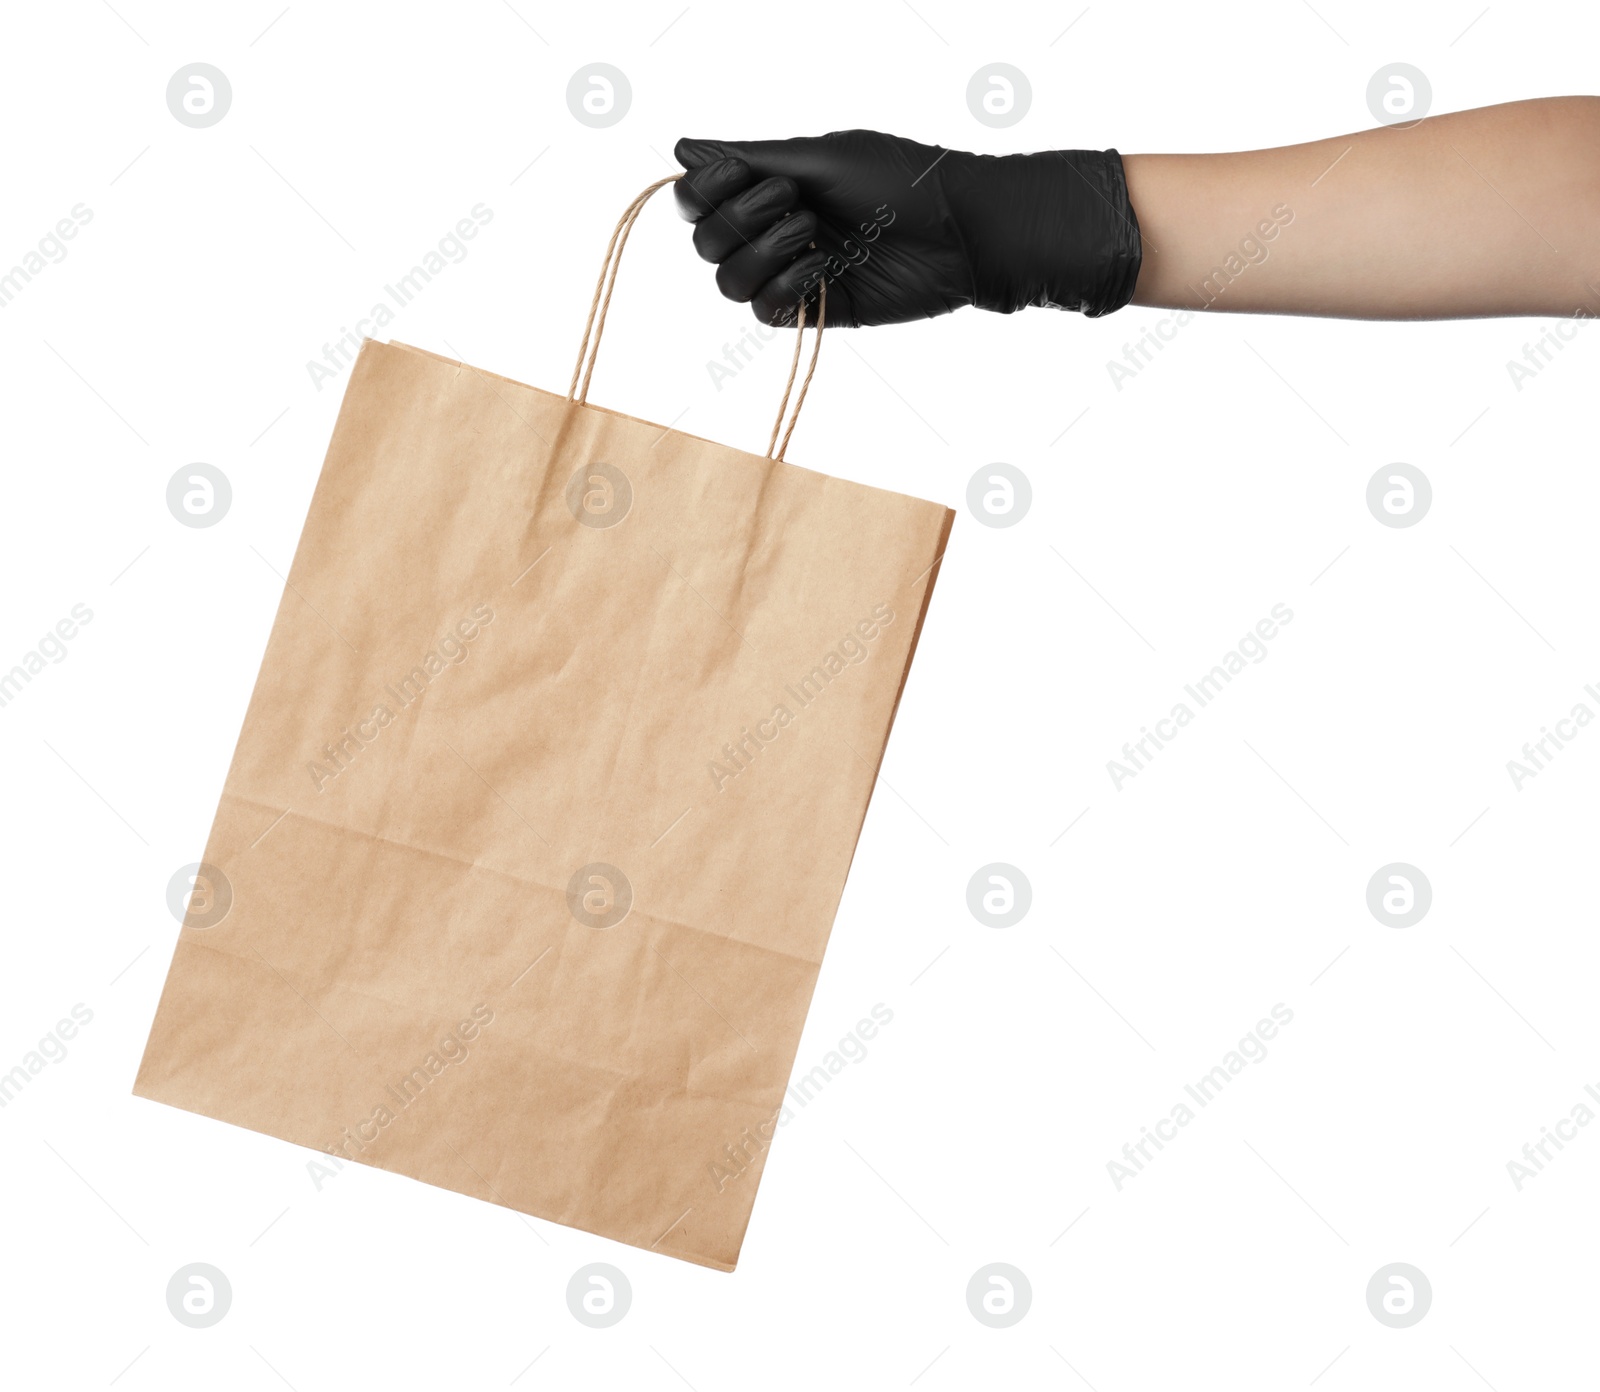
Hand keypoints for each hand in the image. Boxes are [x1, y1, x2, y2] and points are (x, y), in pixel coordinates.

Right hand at [672, 131, 1142, 327]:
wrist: (960, 231)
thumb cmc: (901, 181)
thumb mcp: (821, 157)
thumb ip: (750, 157)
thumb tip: (681, 149)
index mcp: (771, 187)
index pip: (698, 199)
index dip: (702, 192)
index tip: (739, 175)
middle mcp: (774, 230)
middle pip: (705, 242)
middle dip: (740, 220)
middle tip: (796, 202)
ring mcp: (792, 273)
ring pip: (728, 282)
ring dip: (763, 254)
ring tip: (814, 237)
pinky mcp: (816, 310)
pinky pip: (766, 312)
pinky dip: (785, 288)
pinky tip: (823, 272)